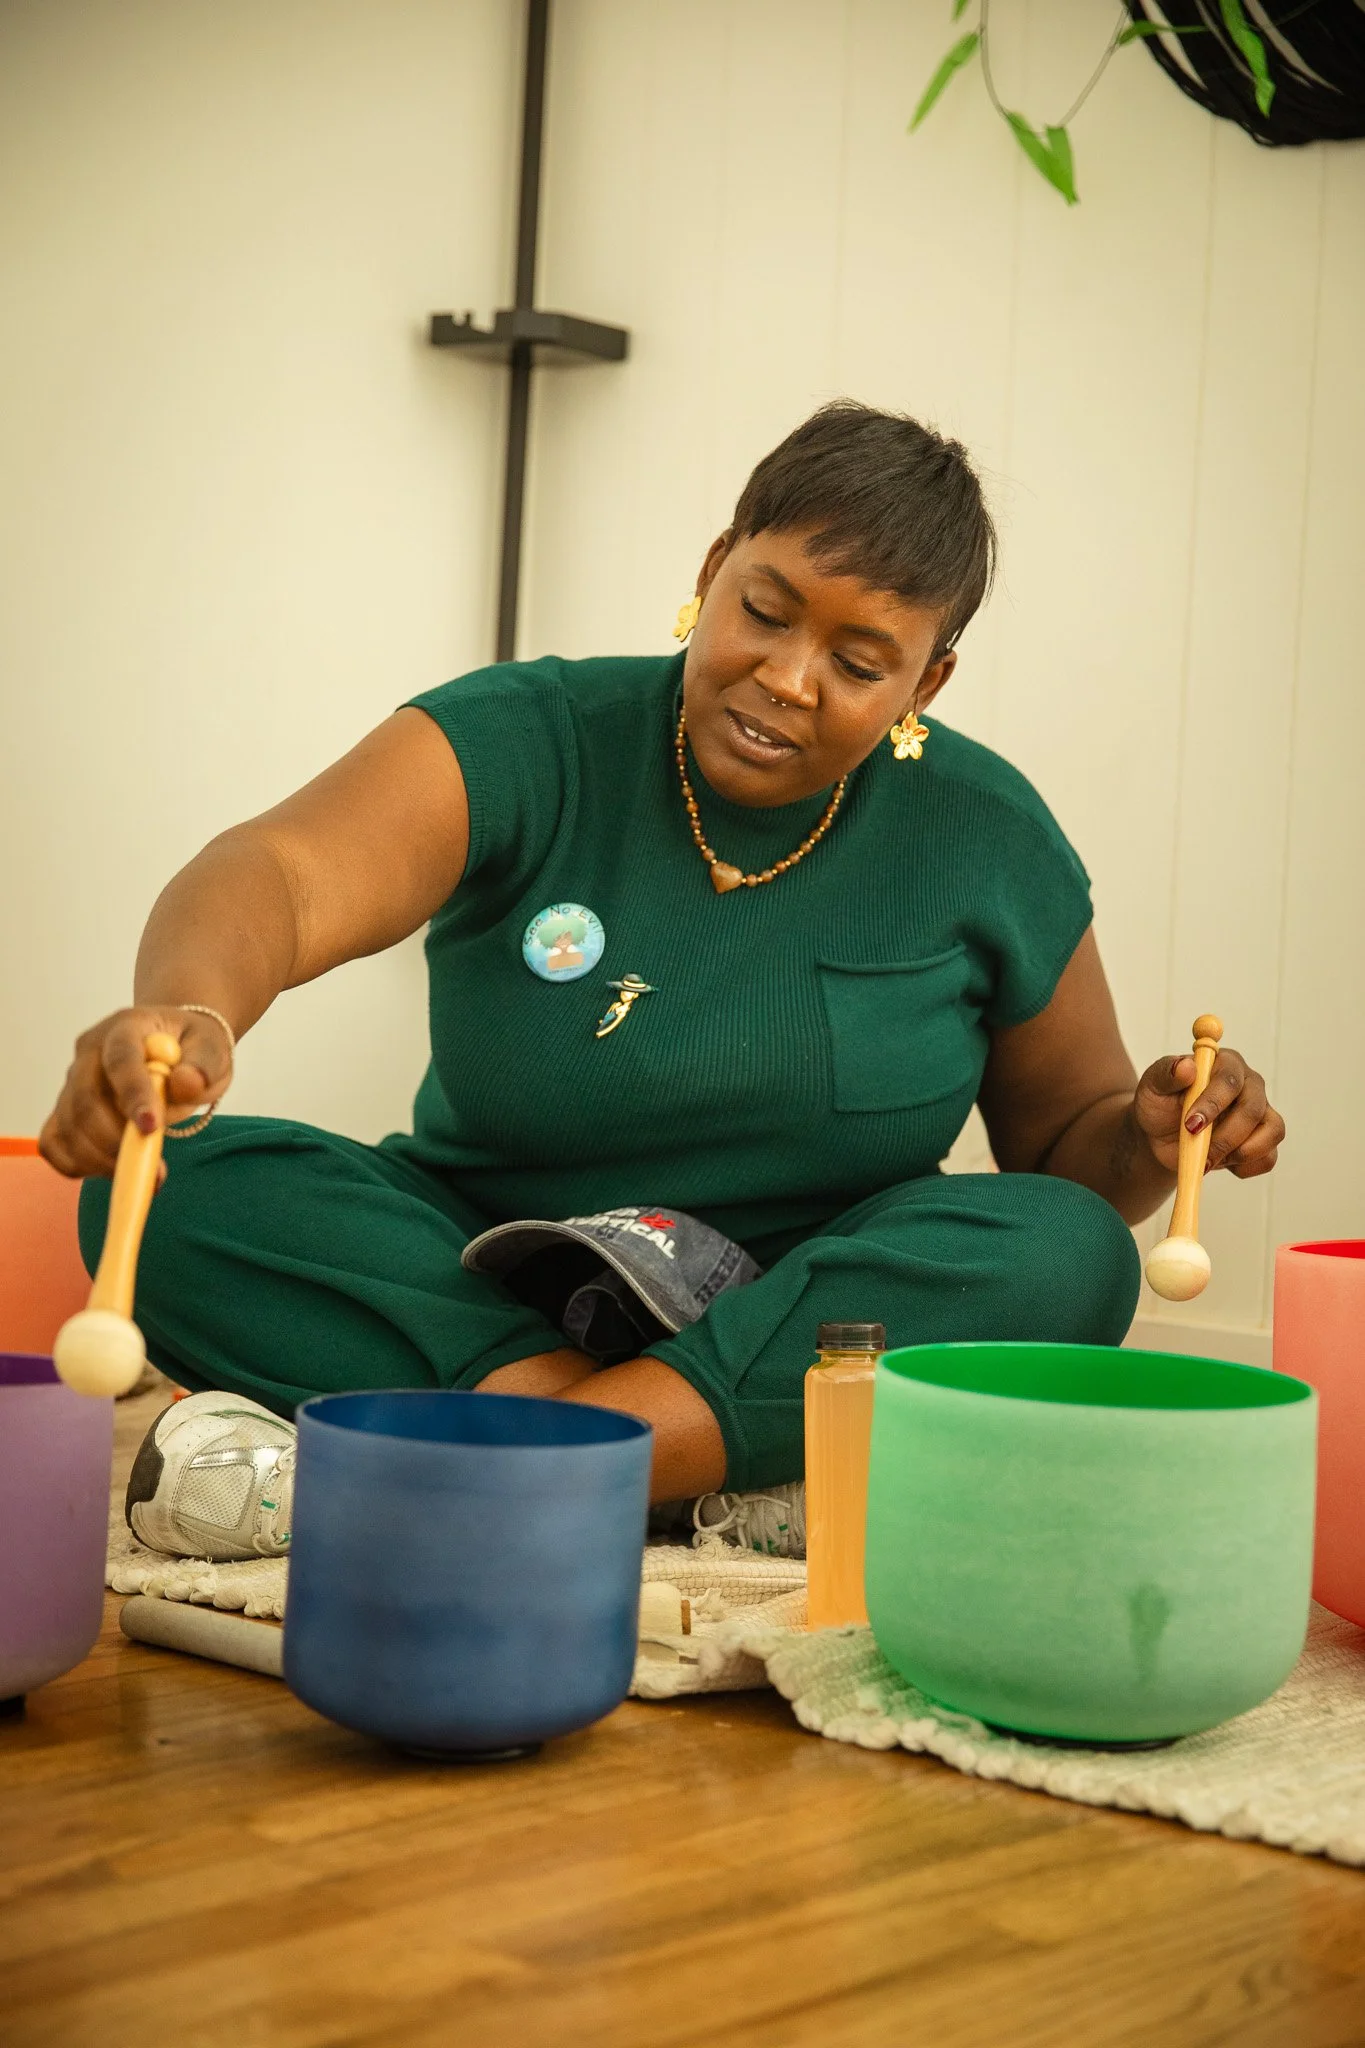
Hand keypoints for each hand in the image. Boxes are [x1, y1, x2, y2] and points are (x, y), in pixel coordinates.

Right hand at [39, 1007, 234, 1178]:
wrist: (172, 1048)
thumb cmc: (191, 1048)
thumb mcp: (212, 1048)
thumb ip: (203, 1065)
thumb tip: (186, 1083)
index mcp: (126, 1027)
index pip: (121, 1059)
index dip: (133, 1094)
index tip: (151, 1128)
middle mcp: (90, 1052)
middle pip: (85, 1099)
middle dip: (116, 1139)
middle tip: (154, 1167)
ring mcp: (72, 1081)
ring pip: (68, 1126)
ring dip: (102, 1159)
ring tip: (146, 1172)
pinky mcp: (65, 1110)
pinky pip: (54, 1143)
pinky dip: (79, 1164)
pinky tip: (114, 1168)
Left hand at [1132, 1045, 1284, 1180]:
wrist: (1161, 1136)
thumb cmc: (1159, 1104)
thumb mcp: (1152, 1087)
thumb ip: (1166, 1074)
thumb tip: (1186, 1067)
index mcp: (1225, 1064)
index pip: (1229, 1080)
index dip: (1213, 1104)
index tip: (1191, 1125)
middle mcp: (1250, 1085)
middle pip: (1253, 1109)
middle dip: (1225, 1137)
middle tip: (1200, 1155)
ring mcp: (1262, 1112)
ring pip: (1272, 1131)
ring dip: (1239, 1153)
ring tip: (1208, 1159)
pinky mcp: (1263, 1140)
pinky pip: (1269, 1157)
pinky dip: (1245, 1167)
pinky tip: (1220, 1163)